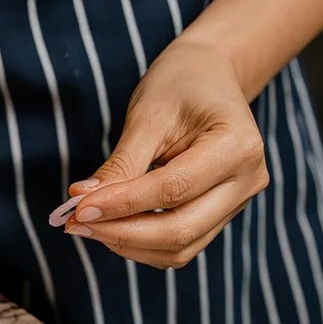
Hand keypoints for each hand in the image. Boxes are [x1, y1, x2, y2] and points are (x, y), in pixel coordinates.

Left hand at [56, 38, 269, 268]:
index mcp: (238, 146)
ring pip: (180, 247)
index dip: (122, 204)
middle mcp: (247, 180)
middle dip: (122, 233)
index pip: (172, 190)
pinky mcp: (223, 215)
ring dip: (129, 244)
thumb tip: (83, 201)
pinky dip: (143, 244)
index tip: (77, 208)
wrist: (211, 75)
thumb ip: (121, 164)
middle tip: (75, 223)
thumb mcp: (148, 115)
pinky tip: (113, 225)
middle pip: (180, 230)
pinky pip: (181, 245)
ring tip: (89, 224)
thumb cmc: (181, 84)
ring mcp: (239, 202)